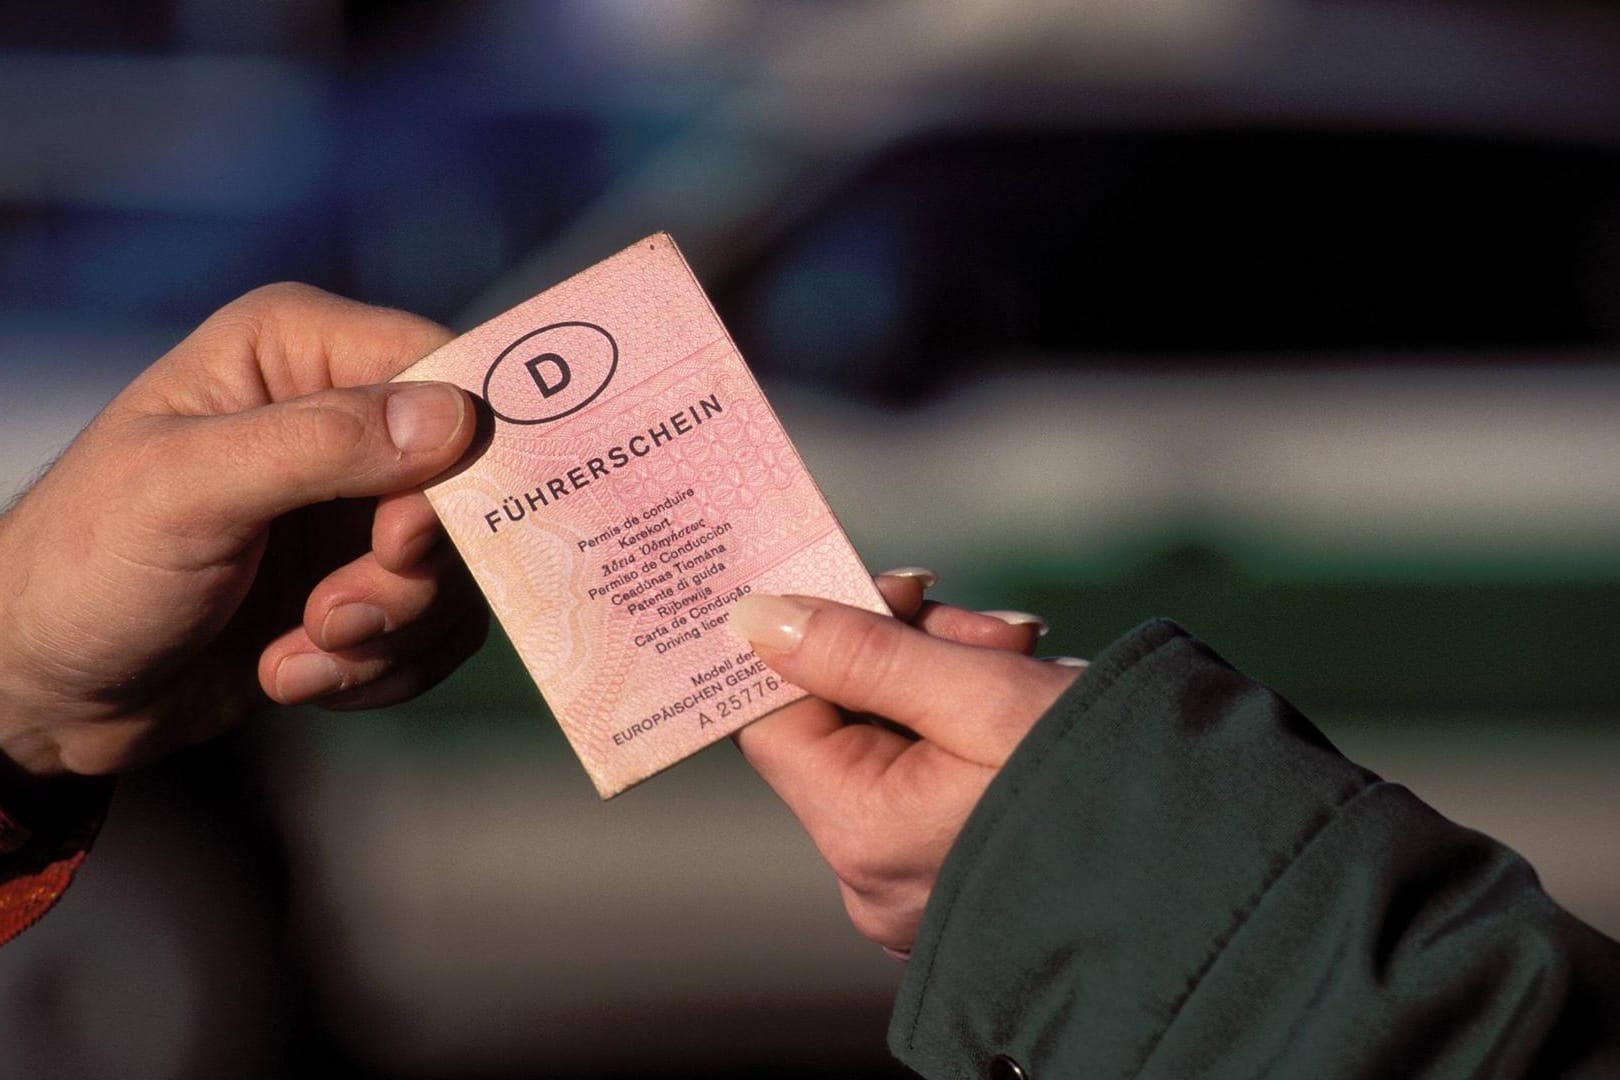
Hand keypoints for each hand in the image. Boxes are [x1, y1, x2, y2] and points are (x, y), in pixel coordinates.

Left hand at [0, 284, 485, 780]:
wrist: (47, 691)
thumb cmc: (85, 568)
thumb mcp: (187, 491)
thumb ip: (320, 444)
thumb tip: (456, 418)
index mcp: (297, 352)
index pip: (441, 373)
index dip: (453, 458)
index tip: (401, 542)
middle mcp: (345, 417)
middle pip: (465, 485)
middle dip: (406, 576)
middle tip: (331, 617)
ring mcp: (361, 507)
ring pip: (459, 570)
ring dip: (386, 634)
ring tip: (295, 653)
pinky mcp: (371, 585)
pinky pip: (442, 628)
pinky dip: (383, 668)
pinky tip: (297, 672)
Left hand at [730, 577, 1083, 955]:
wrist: (1222, 867)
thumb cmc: (1107, 776)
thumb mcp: (982, 692)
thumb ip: (862, 650)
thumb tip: (751, 619)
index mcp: (863, 834)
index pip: (776, 717)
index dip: (810, 641)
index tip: (873, 589)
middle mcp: (873, 875)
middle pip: (841, 722)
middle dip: (907, 649)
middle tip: (991, 625)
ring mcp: (913, 884)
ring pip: (891, 740)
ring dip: (948, 675)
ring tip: (1029, 658)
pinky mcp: (956, 876)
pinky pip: (928, 779)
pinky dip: (966, 726)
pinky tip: (1029, 696)